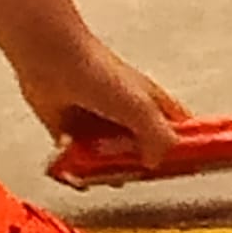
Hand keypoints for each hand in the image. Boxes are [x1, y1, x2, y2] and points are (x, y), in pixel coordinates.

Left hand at [11, 34, 188, 168]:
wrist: (50, 60)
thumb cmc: (95, 70)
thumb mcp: (140, 107)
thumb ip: (159, 137)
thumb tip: (157, 162)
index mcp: (149, 104)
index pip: (176, 132)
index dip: (181, 152)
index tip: (177, 171)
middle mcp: (125, 115)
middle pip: (141, 154)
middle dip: (134, 170)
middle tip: (125, 173)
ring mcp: (98, 125)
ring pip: (108, 163)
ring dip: (101, 173)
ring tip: (95, 170)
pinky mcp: (70, 133)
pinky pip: (77, 164)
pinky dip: (74, 172)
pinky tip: (73, 171)